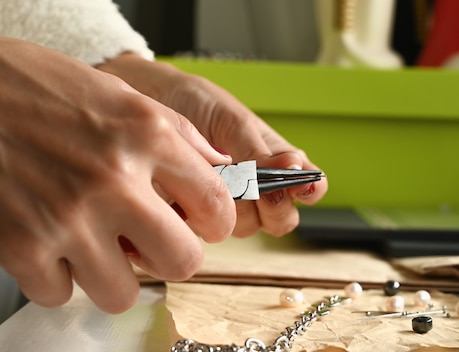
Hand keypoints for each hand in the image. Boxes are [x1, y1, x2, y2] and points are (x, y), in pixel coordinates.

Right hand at [0, 39, 235, 312]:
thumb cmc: (39, 88)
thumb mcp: (121, 95)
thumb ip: (179, 134)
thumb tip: (220, 166)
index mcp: (147, 136)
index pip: (216, 204)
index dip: (216, 223)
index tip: (204, 226)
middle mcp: (114, 179)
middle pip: (182, 262)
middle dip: (170, 257)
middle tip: (151, 243)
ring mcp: (68, 218)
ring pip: (123, 293)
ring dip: (112, 274)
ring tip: (95, 244)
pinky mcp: (22, 247)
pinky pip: (61, 293)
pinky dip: (57, 275)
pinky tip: (50, 240)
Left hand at [98, 54, 328, 236]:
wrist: (143, 100)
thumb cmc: (193, 102)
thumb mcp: (229, 119)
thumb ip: (259, 150)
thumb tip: (296, 168)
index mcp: (276, 159)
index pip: (310, 187)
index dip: (309, 191)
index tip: (296, 184)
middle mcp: (257, 187)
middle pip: (281, 219)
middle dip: (268, 206)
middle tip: (245, 182)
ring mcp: (227, 204)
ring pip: (245, 228)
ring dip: (228, 206)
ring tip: (204, 174)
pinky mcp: (195, 216)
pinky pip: (206, 230)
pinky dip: (196, 213)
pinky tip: (182, 189)